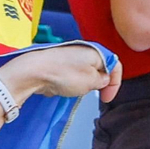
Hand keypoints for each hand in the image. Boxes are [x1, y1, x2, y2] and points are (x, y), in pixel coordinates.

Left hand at [0, 42, 121, 103]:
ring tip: (73, 90)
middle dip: (98, 83)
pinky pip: (70, 76)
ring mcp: (70, 57)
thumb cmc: (62, 74)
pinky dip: (69, 83)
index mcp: (96, 51)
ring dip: (83, 84)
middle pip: (100, 69)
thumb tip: (103, 80)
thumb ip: (103, 81)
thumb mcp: (92, 82)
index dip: (115, 83)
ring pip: (84, 74)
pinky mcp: (58, 64)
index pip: (115, 66)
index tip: (107, 97)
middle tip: (92, 93)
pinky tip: (62, 87)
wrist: (34, 72)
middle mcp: (84, 51)